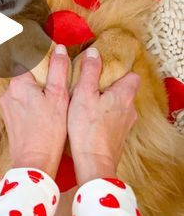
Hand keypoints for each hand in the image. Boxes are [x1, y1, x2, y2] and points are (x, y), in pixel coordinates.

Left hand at [0, 45, 69, 178]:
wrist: (34, 163)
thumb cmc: (48, 131)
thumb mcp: (59, 96)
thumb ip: (59, 70)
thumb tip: (60, 49)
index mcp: (19, 83)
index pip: (24, 57)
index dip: (34, 49)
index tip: (39, 41)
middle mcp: (8, 92)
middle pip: (22, 72)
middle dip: (36, 69)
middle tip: (51, 65)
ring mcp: (7, 107)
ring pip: (21, 87)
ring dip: (33, 85)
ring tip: (49, 87)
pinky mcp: (10, 120)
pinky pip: (20, 101)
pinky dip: (30, 99)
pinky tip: (42, 105)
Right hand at [68, 47, 139, 185]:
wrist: (94, 162)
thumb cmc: (88, 129)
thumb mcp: (84, 93)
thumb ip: (90, 71)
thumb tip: (94, 53)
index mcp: (124, 95)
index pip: (132, 76)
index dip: (120, 70)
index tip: (106, 68)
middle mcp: (129, 110)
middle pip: (125, 91)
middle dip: (111, 86)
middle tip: (93, 84)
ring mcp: (125, 125)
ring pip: (120, 107)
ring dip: (107, 103)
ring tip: (89, 101)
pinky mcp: (118, 137)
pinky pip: (114, 121)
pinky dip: (105, 117)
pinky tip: (90, 119)